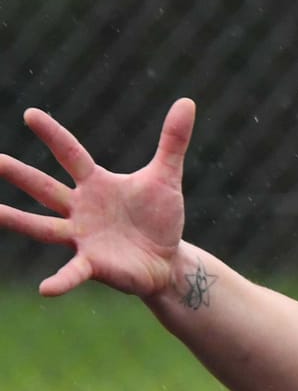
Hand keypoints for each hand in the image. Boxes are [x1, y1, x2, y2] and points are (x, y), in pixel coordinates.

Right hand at [0, 99, 194, 299]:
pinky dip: (60, 281)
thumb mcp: (166, 177)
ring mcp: (82, 237)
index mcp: (95, 183)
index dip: (52, 134)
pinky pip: (72, 272)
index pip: (70, 153)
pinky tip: (45, 289)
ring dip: (17, 220)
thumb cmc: (158, 218)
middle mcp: (80, 209)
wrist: (168, 260)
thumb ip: (172, 141)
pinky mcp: (92, 264)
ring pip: (43, 227)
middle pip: (44, 188)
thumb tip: (188, 101)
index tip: (30, 114)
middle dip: (19, 174)